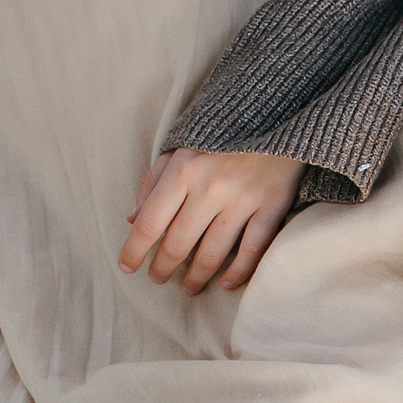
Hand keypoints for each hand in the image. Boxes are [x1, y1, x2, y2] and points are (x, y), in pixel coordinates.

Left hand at [120, 147, 304, 294]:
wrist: (276, 115)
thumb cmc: (221, 136)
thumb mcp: (179, 148)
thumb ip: (153, 182)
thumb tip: (131, 219)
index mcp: (183, 170)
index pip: (150, 222)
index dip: (134, 250)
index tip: (127, 267)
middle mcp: (211, 187)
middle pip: (179, 243)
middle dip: (163, 268)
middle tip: (157, 279)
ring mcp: (243, 199)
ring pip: (213, 253)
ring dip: (196, 277)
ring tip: (187, 287)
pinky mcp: (272, 206)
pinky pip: (252, 250)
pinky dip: (238, 272)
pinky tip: (225, 284)